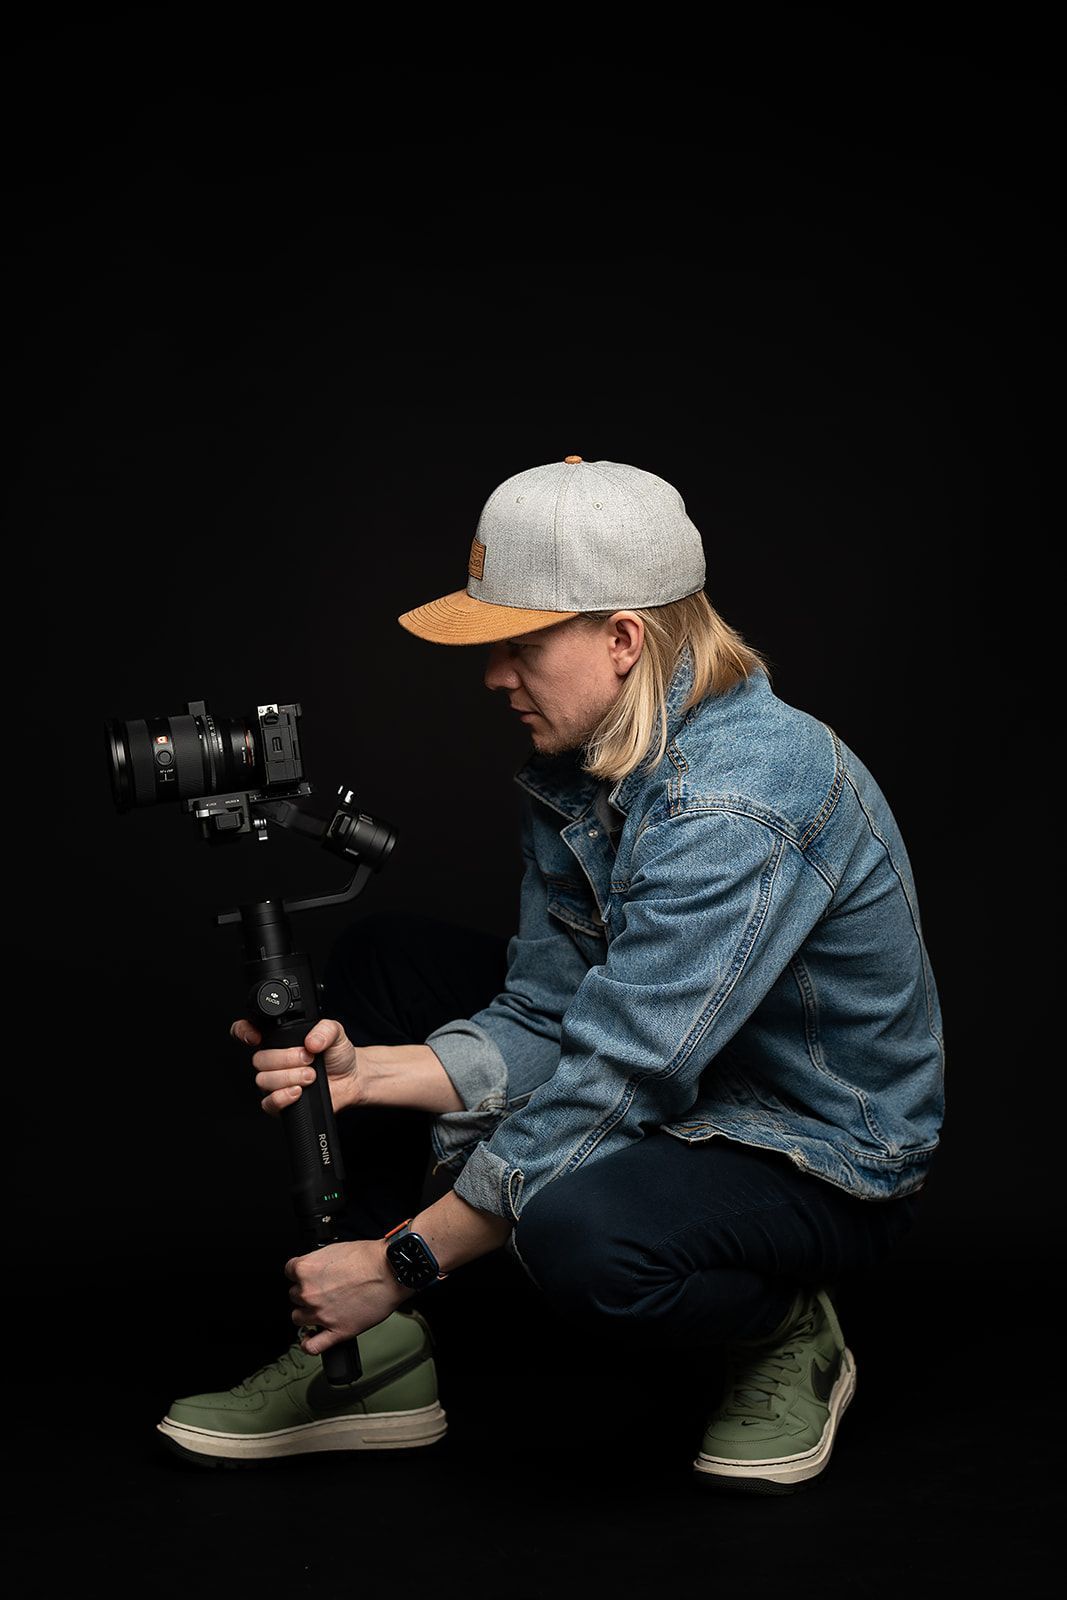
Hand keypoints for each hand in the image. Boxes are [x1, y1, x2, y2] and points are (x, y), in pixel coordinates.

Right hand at [230, 1017, 362, 1114]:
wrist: (351, 1079)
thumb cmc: (338, 1055)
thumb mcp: (336, 1033)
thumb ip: (325, 1029)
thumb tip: (311, 1041)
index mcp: (278, 1040)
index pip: (247, 1031)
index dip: (243, 1032)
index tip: (256, 1037)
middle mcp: (272, 1060)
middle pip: (259, 1059)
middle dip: (286, 1059)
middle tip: (308, 1059)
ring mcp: (274, 1082)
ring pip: (263, 1080)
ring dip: (290, 1077)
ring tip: (311, 1075)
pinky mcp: (280, 1102)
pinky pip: (268, 1103)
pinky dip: (282, 1097)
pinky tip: (298, 1091)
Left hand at [284, 1239, 412, 1353]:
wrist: (391, 1270)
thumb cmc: (369, 1258)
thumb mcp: (335, 1249)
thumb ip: (317, 1262)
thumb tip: (313, 1270)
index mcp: (306, 1270)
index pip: (289, 1272)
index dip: (301, 1273)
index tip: (309, 1276)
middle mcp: (309, 1293)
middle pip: (294, 1296)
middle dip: (306, 1293)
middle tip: (323, 1289)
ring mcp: (321, 1314)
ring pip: (298, 1318)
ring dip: (307, 1314)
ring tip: (321, 1308)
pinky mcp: (337, 1331)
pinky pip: (312, 1346)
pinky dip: (308, 1344)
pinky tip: (310, 1338)